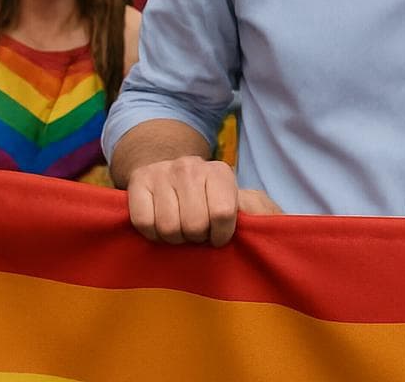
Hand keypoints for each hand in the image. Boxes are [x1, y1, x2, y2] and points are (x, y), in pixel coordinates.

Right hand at [126, 155, 281, 246]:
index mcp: (220, 172)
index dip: (220, 235)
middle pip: (194, 224)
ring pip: (168, 227)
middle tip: (195, 232)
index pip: (223, 213)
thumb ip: (255, 212)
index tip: (217, 236)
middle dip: (196, 237)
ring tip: (179, 229)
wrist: (167, 172)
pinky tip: (160, 227)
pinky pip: (145, 224)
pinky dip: (153, 234)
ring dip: (174, 238)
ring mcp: (162, 172)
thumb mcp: (235, 200)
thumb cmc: (207, 198)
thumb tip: (267, 225)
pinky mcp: (137, 182)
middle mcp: (190, 166)